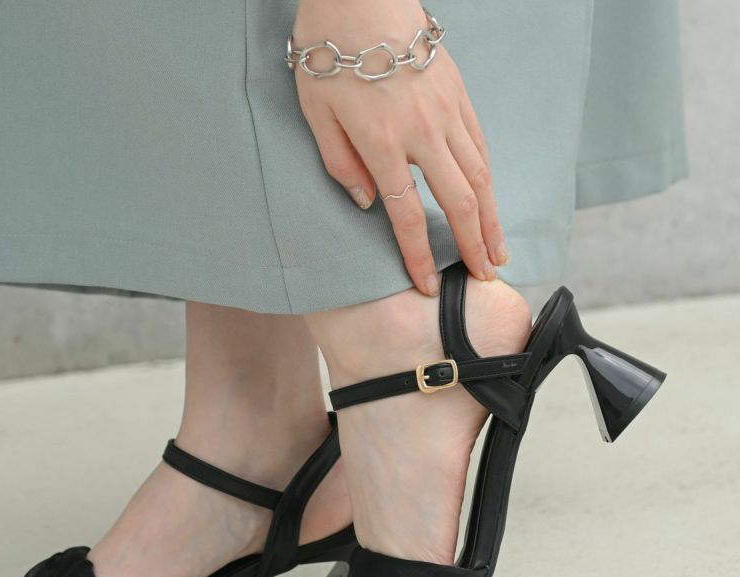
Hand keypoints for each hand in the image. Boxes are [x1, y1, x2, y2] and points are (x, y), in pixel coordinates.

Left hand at [292, 0, 508, 296]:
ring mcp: (447, 112)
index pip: (407, 216)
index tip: (428, 285)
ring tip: (499, 250)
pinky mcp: (458, 94)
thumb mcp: (317, 113)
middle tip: (484, 276)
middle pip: (459, 202)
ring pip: (480, 176)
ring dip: (492, 218)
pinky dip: (488, 178)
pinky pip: (480, 144)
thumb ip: (340, 163)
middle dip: (473, 245)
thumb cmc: (329, 52)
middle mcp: (423, 133)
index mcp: (382, 144)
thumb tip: (366, 202)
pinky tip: (491, 199)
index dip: (419, 256)